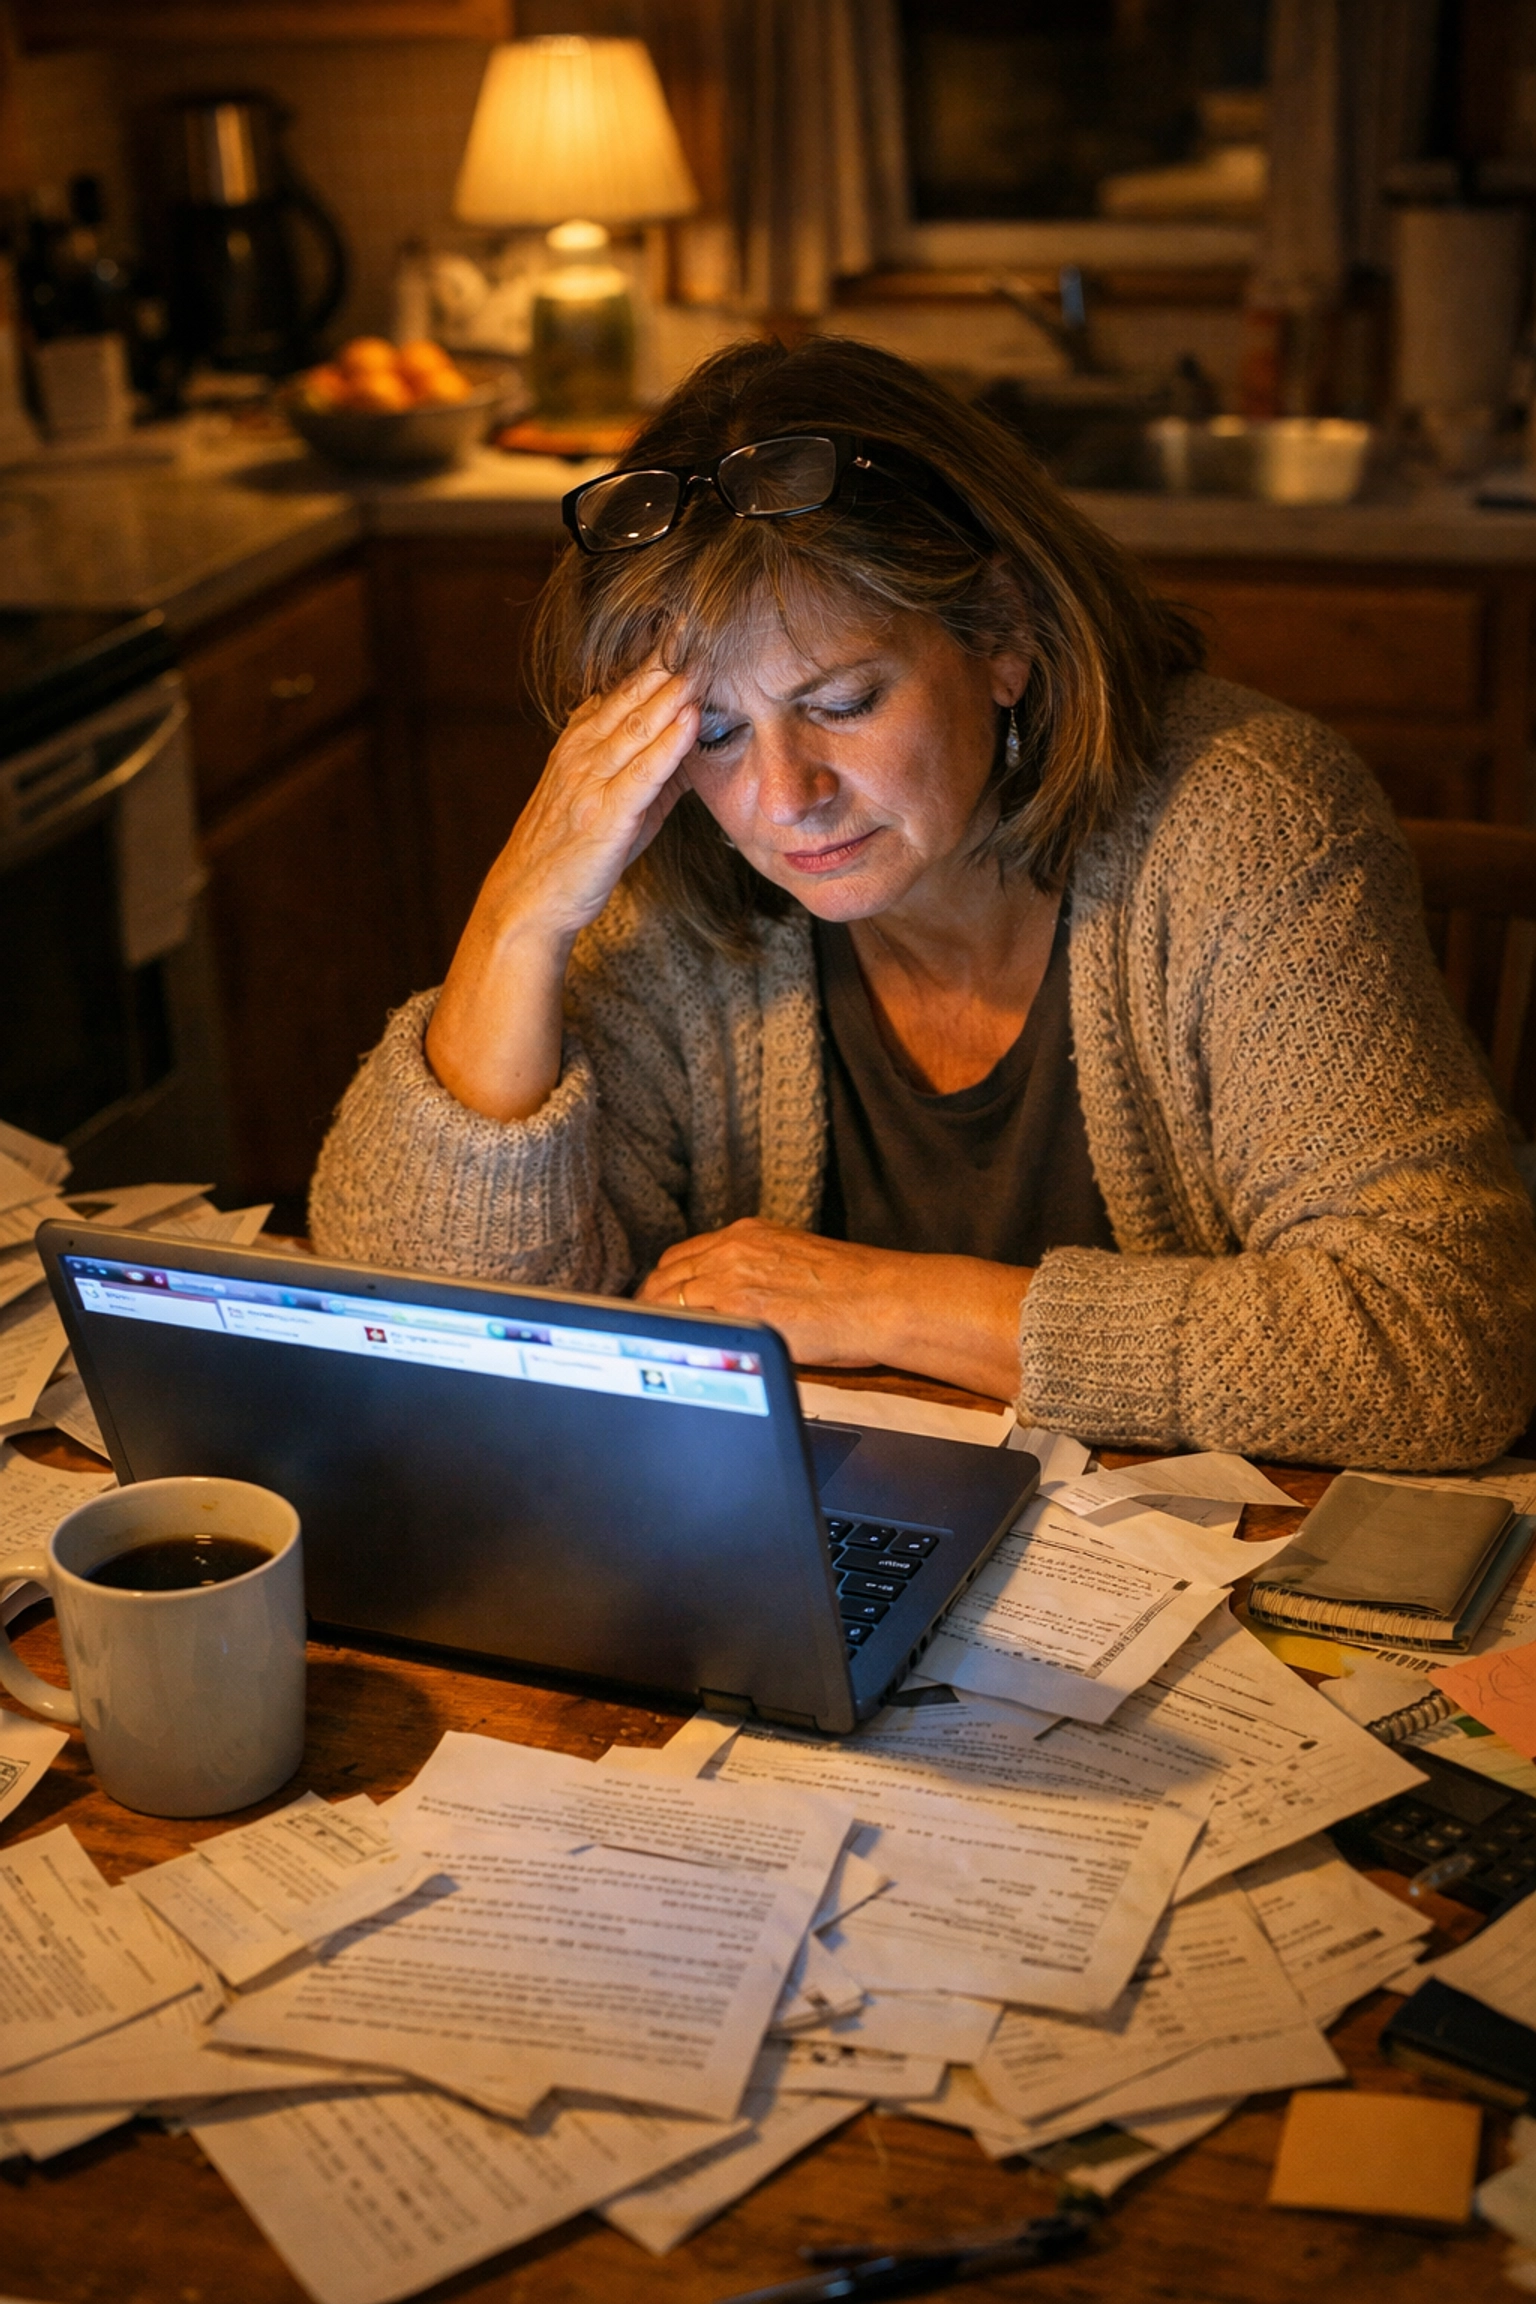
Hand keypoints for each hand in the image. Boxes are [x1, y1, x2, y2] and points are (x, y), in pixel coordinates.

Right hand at [426, 659, 697, 1121]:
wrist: (528, 902)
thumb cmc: (574, 854)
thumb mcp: (615, 803)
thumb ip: (653, 772)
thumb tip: (696, 743)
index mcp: (581, 744)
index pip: (625, 691)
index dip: (656, 657)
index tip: (688, 624)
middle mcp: (583, 754)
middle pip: (634, 698)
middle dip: (669, 660)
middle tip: (704, 622)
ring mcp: (591, 783)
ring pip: (638, 727)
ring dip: (672, 691)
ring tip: (704, 657)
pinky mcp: (605, 817)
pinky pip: (641, 774)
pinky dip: (666, 745)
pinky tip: (690, 719)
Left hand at [638, 1218, 1031, 1398]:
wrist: (885, 1300)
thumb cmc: (854, 1291)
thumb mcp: (795, 1264)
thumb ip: (756, 1274)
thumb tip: (735, 1303)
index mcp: (746, 1235)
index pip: (680, 1258)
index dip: (663, 1287)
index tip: (659, 1308)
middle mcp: (731, 1248)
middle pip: (663, 1277)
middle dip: (652, 1308)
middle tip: (653, 1337)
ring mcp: (730, 1276)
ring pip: (666, 1299)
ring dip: (658, 1324)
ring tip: (664, 1352)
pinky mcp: (738, 1306)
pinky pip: (686, 1321)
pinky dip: (677, 1338)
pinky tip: (682, 1358)